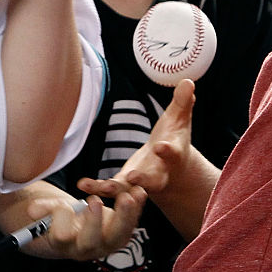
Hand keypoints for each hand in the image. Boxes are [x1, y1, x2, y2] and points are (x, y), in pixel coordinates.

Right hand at [24, 191, 147, 260]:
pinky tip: (139, 191)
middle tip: (95, 201)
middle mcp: (87, 249)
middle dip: (94, 222)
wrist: (80, 225)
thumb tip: (31, 210)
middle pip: (92, 242)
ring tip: (127, 196)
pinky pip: (132, 224)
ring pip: (119, 236)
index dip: (62, 219)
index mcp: (65, 244)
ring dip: (124, 215)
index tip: (63, 204)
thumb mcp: (51, 212)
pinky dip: (137, 208)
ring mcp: (107, 244)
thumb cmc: (62, 217)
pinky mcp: (122, 234)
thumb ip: (43, 209)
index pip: (61, 236)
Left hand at [80, 79, 195, 198]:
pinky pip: (111, 188)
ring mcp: (141, 183)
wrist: (172, 168)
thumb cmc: (174, 138)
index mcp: (173, 156)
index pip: (172, 153)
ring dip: (116, 190)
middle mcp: (159, 173)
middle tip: (134, 177)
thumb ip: (182, 102)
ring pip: (130, 190)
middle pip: (153, 180)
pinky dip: (98, 188)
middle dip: (144, 180)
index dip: (167, 151)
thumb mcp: (179, 119)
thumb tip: (188, 81)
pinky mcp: (125, 185)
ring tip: (103, 188)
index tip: (161, 146)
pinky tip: (83, 184)